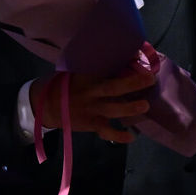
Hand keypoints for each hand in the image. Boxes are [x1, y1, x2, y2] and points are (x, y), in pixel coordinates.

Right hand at [30, 66, 155, 144]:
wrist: (45, 106)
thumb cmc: (66, 85)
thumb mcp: (77, 71)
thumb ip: (97, 68)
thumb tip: (126, 58)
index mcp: (86, 77)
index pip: (106, 68)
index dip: (124, 64)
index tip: (140, 58)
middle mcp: (90, 93)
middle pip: (112, 88)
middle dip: (132, 83)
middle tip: (150, 79)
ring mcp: (91, 110)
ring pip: (111, 110)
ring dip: (129, 108)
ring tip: (144, 106)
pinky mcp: (91, 124)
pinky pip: (106, 132)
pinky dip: (119, 135)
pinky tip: (132, 136)